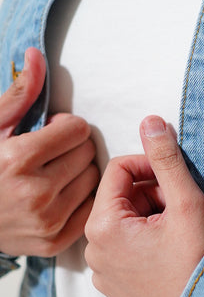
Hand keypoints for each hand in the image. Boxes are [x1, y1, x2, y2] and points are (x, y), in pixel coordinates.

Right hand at [0, 47, 98, 256]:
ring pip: (93, 180)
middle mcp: (35, 193)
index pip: (76, 129)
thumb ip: (20, 94)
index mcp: (17, 159)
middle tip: (50, 155)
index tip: (47, 133)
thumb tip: (37, 54)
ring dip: (78, 173)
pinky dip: (80, 200)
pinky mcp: (55, 241)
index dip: (63, 127)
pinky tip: (58, 196)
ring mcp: (47, 221)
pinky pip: (91, 208)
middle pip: (87, 154)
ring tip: (52, 175)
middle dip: (72, 149)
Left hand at [84, 115, 203, 296]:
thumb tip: (150, 122)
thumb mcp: (185, 201)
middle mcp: (93, 253)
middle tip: (182, 209)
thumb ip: (166, 158)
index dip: (150, 166)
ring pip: (123, 229)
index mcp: (103, 226)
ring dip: (150, 221)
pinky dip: (146, 248)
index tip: (176, 177)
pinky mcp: (117, 295)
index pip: (118, 171)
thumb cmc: (198, 259)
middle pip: (120, 201)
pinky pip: (125, 257)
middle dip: (152, 196)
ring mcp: (104, 278)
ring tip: (179, 233)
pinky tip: (171, 256)